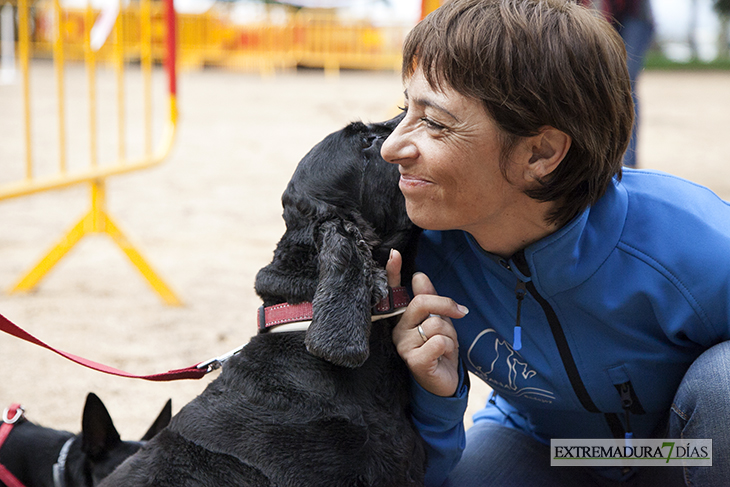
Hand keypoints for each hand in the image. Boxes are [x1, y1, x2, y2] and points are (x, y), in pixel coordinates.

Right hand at [387, 249, 468, 396]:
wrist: (444, 381)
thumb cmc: (439, 348)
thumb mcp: (439, 320)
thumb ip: (429, 299)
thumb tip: (419, 276)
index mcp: (403, 316)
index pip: (394, 292)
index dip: (392, 272)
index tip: (394, 254)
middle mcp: (398, 329)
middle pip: (421, 302)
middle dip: (446, 306)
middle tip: (460, 312)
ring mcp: (403, 345)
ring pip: (434, 324)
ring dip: (450, 334)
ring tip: (445, 346)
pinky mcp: (414, 360)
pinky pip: (438, 341)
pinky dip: (448, 347)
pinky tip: (442, 356)